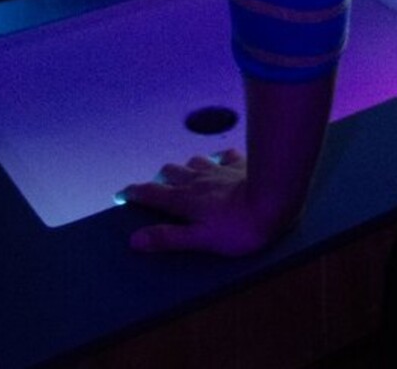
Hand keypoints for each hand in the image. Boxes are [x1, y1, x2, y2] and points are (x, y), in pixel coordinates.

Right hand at [119, 149, 294, 256]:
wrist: (275, 199)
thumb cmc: (238, 228)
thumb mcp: (201, 240)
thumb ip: (168, 238)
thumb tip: (134, 240)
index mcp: (186, 200)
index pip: (153, 194)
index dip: (134, 193)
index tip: (121, 194)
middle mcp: (199, 180)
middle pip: (171, 172)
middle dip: (160, 180)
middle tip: (156, 190)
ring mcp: (220, 168)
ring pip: (194, 161)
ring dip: (186, 168)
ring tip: (185, 177)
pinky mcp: (241, 163)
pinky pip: (225, 155)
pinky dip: (217, 159)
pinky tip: (221, 161)